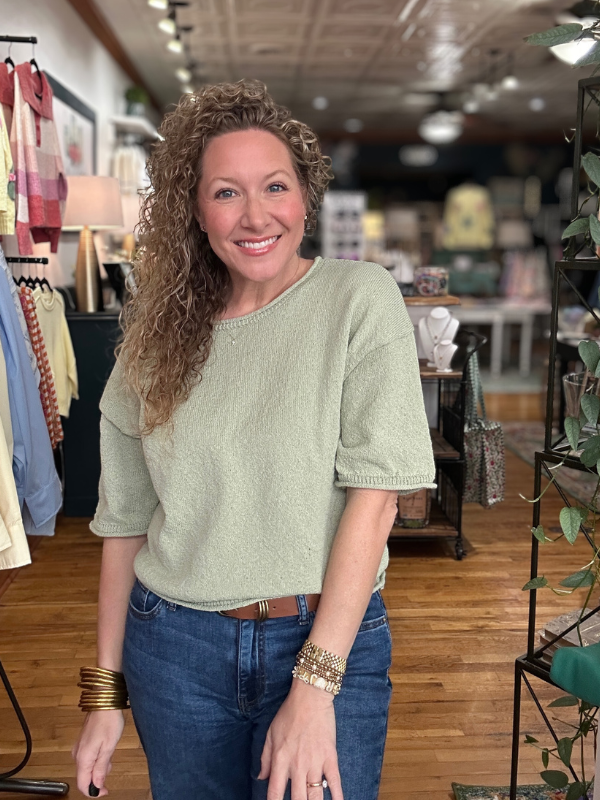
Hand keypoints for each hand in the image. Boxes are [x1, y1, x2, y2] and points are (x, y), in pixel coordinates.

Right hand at [72, 709, 124, 796]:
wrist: (104, 700)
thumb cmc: (109, 721)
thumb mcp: (109, 747)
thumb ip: (101, 767)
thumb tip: (96, 785)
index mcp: (83, 758)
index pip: (83, 784)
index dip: (93, 792)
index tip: (106, 791)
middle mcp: (77, 754)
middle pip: (84, 776)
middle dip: (98, 778)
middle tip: (111, 766)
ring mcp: (79, 747)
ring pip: (87, 767)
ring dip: (99, 767)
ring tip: (110, 754)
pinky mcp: (83, 742)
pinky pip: (88, 758)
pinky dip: (97, 759)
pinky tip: (106, 750)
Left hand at [258, 679, 342, 799]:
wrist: (310, 697)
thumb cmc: (289, 713)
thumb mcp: (271, 733)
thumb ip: (264, 758)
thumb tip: (260, 778)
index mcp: (280, 760)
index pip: (275, 793)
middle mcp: (297, 766)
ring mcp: (315, 763)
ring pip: (315, 796)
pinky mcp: (330, 757)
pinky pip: (335, 782)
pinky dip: (337, 796)